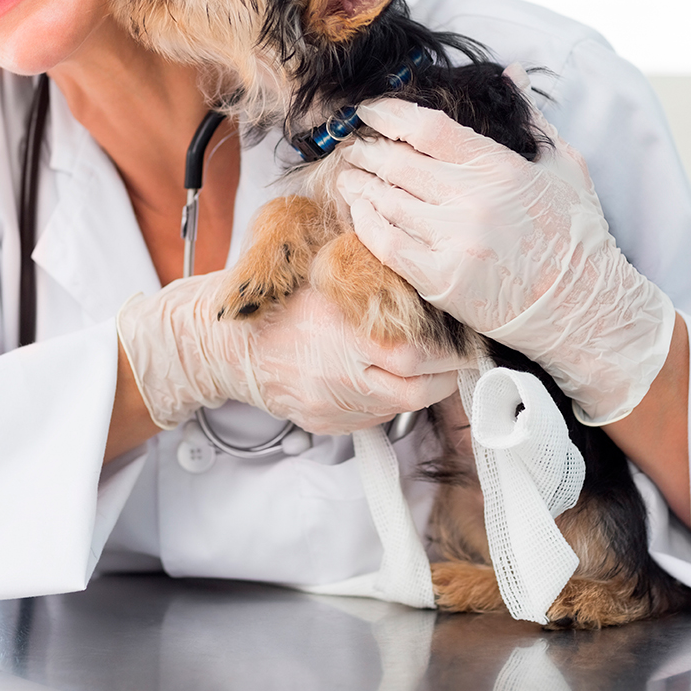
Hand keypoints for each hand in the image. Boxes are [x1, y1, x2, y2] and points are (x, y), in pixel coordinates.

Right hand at [115, 273, 464, 433]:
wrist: (227, 348)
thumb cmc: (275, 306)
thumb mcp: (320, 275)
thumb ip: (366, 275)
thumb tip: (418, 267)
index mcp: (343, 333)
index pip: (415, 353)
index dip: (448, 350)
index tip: (463, 338)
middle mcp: (340, 375)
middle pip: (416, 390)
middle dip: (445, 376)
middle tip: (457, 358)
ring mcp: (334, 405)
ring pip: (399, 408)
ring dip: (420, 389)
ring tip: (427, 367)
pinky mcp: (327, 423)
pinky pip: (373, 419)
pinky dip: (388, 400)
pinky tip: (384, 379)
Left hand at [336, 98, 674, 423]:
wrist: (584, 306)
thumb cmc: (576, 235)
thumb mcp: (565, 165)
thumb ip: (531, 118)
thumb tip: (510, 73)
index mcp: (499, 167)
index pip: (428, 128)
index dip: (390, 114)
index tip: (369, 111)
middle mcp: (472, 201)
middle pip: (398, 162)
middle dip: (367, 150)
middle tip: (354, 147)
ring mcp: (454, 242)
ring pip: (386, 201)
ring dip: (359, 185)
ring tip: (347, 176)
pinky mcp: (441, 280)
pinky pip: (386, 244)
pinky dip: (365, 223)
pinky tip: (359, 212)